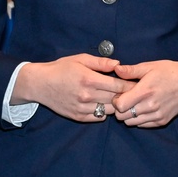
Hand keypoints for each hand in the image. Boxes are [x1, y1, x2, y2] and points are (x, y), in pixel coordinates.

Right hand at [12, 54, 135, 122]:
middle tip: (135, 93)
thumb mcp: (80, 59)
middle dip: (127, 96)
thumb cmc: (61, 68)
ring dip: (116, 105)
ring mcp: (82, 108)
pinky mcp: (78, 117)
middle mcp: (87, 95)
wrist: (40, 84)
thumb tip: (118, 64)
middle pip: (116, 99)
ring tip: (121, 99)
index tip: (138, 84)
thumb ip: (101, 62)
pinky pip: (99, 117)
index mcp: (89, 79)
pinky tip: (104, 104)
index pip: (118, 86)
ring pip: (109, 110)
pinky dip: (104, 112)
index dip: (130, 85)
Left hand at [110, 60, 177, 127]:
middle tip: (125, 99)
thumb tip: (116, 69)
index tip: (119, 94)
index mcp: (145, 91)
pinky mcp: (162, 121)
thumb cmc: (170, 72)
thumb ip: (131, 70)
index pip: (120, 105)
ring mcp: (157, 115)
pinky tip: (143, 108)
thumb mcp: (150, 66)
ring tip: (134, 104)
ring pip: (131, 122)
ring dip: (128, 115)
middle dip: (120, 109)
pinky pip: (142, 125)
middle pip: (122, 116)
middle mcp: (151, 106)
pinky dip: (139, 119)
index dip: (115, 100)